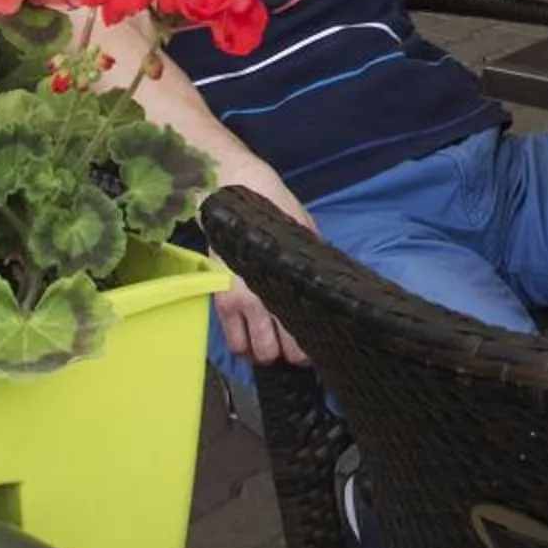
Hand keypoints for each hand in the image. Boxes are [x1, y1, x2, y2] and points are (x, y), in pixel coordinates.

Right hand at [207, 155, 314, 365]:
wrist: (231, 192)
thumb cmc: (274, 208)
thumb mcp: (303, 232)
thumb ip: (311, 262)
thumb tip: (327, 287)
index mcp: (288, 281)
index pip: (304, 333)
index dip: (313, 347)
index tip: (319, 342)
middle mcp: (262, 299)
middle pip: (280, 352)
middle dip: (290, 355)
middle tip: (296, 346)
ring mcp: (238, 303)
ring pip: (256, 355)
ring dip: (266, 354)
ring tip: (274, 344)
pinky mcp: (220, 303)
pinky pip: (233, 344)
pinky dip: (244, 349)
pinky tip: (253, 340)